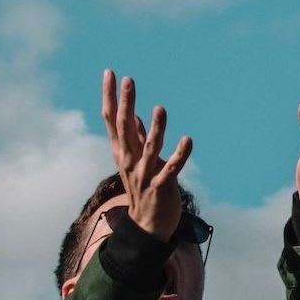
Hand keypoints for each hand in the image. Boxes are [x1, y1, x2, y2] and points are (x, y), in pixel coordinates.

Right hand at [101, 70, 193, 242]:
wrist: (147, 226)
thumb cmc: (144, 188)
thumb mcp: (136, 160)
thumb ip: (136, 137)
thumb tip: (136, 115)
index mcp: (122, 152)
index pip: (112, 119)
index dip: (111, 96)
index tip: (110, 72)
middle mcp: (129, 161)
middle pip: (125, 128)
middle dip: (126, 103)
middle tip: (128, 79)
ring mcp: (144, 174)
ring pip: (149, 148)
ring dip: (156, 129)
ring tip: (160, 108)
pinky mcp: (161, 187)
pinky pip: (171, 170)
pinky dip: (180, 156)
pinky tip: (188, 140)